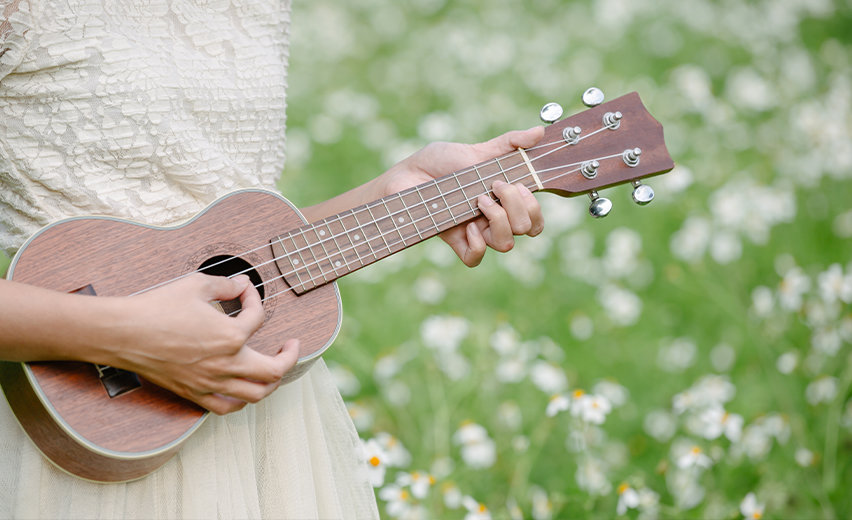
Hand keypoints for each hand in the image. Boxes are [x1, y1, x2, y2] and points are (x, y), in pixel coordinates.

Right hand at [101, 274, 299, 414]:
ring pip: (256, 394)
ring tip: (274, 370)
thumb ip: (226, 284)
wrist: (123, 333)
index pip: (258, 318)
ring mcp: (211, 382)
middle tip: (292, 345)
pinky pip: (226, 407)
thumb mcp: (196, 285)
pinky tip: (243, 389)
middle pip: (274, 371)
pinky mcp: (194, 393)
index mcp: (231, 336)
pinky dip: (241, 401)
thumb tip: (242, 284)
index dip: (255, 300)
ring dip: (271, 382)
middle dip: (290, 356)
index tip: (245, 292)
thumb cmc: (157, 307)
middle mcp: (226, 364)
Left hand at [379, 126, 545, 266]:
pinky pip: (474, 258)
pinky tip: (469, 226)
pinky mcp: (453, 240)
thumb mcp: (476, 149)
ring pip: (506, 244)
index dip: (534, 205)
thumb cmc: (438, 162)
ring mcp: (474, 231)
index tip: (518, 184)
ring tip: (479, 200)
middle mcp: (492, 217)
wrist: (406, 173)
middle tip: (496, 186)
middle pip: (526, 228)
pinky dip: (477, 244)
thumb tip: (539, 132)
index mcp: (503, 200)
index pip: (534, 217)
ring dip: (499, 220)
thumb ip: (509, 143)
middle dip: (518, 205)